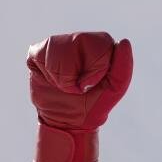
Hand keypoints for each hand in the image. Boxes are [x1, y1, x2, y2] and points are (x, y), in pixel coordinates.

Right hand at [26, 32, 132, 161]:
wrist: (68, 121)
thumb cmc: (94, 103)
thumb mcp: (114, 88)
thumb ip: (124, 67)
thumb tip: (124, 41)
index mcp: (100, 44)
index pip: (102, 41)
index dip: (98, 66)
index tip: (93, 84)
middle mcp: (78, 39)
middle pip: (79, 40)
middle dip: (80, 71)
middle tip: (80, 87)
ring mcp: (56, 44)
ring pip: (58, 48)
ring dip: (64, 77)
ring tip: (66, 87)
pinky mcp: (37, 52)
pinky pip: (42, 55)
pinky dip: (50, 75)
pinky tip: (53, 82)